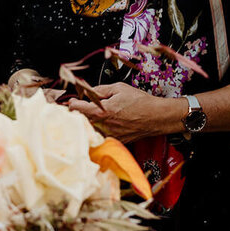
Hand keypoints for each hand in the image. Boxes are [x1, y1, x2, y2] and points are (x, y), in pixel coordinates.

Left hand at [64, 83, 184, 142]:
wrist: (157, 117)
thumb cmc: (140, 101)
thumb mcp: (118, 88)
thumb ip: (100, 90)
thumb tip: (87, 92)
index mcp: (102, 111)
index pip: (77, 109)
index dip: (72, 104)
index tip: (72, 101)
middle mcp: (104, 126)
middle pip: (81, 122)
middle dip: (78, 115)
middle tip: (78, 109)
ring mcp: (110, 136)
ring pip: (90, 131)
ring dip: (87, 125)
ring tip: (90, 118)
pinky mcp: (116, 142)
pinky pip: (102, 137)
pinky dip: (99, 132)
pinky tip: (103, 126)